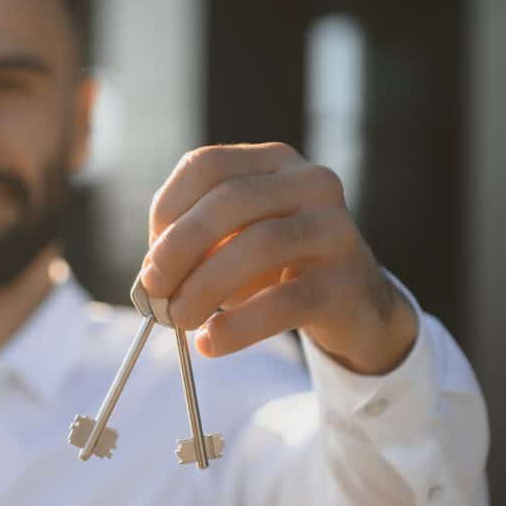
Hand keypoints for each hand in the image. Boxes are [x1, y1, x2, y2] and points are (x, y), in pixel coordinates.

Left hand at [140, 143, 416, 374]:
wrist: (354, 305)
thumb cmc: (278, 268)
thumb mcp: (233, 243)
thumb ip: (193, 247)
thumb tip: (150, 278)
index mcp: (273, 162)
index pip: (205, 166)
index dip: (167, 210)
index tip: (150, 256)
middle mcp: (310, 182)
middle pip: (229, 201)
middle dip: (178, 250)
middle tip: (153, 291)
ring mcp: (334, 229)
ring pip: (259, 246)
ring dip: (204, 287)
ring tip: (179, 320)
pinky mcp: (345, 282)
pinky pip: (283, 303)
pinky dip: (238, 327)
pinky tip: (210, 343)